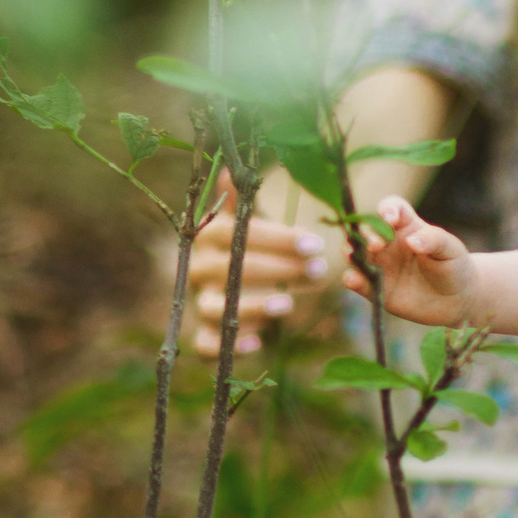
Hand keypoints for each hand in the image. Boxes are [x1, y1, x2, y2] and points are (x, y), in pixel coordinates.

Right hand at [179, 170, 335, 356]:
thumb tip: (230, 168)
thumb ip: (242, 197)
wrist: (237, 275)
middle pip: (229, 269)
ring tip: (288, 303)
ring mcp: (201, 301)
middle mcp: (199, 269)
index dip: (274, 239)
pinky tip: (256, 342)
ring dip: (251, 306)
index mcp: (209, 236)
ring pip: (215, 308)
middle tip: (317, 269)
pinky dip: (223, 349)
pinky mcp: (205, 333)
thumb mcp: (249, 217)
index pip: (235, 233)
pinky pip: (205, 345)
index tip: (314, 243)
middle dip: (275, 269)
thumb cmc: (250, 242)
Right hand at [338, 196, 480, 325]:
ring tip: (351, 255)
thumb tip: (412, 241)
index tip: (390, 218)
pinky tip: (353, 279)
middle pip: (368, 230)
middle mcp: (388, 242)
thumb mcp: (450, 249)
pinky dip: (352, 279)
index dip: (387, 209)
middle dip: (367, 234)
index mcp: (406, 226)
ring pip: (356, 254)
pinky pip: (359, 282)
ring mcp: (380, 265)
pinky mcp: (376, 288)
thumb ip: (433, 240)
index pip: (391, 209)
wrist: (456, 299)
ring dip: (350, 252)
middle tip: (376, 245)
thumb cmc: (454, 265)